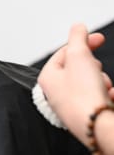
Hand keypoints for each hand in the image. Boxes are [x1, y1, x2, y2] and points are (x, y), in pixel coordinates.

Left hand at [38, 24, 111, 144]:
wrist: (98, 128)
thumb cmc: (83, 95)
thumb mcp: (78, 56)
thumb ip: (77, 38)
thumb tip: (77, 26)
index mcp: (48, 77)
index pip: (64, 52)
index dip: (82, 42)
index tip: (98, 38)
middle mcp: (56, 92)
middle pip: (79, 67)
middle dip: (94, 67)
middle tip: (95, 71)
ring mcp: (71, 105)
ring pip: (92, 82)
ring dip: (102, 81)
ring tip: (102, 88)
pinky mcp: (86, 115)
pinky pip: (99, 97)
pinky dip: (107, 95)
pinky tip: (109, 98)